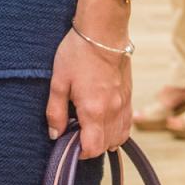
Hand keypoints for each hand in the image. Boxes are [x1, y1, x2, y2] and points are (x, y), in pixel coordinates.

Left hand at [47, 5, 131, 157]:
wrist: (104, 31)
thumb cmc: (78, 53)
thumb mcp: (58, 81)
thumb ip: (56, 111)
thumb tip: (55, 135)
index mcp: (94, 110)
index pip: (92, 149)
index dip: (79, 152)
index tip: (68, 144)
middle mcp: (113, 111)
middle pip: (105, 146)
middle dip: (90, 146)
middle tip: (75, 132)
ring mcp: (124, 104)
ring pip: (118, 138)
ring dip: (104, 140)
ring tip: (88, 127)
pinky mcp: (129, 96)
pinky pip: (127, 125)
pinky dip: (117, 130)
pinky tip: (104, 121)